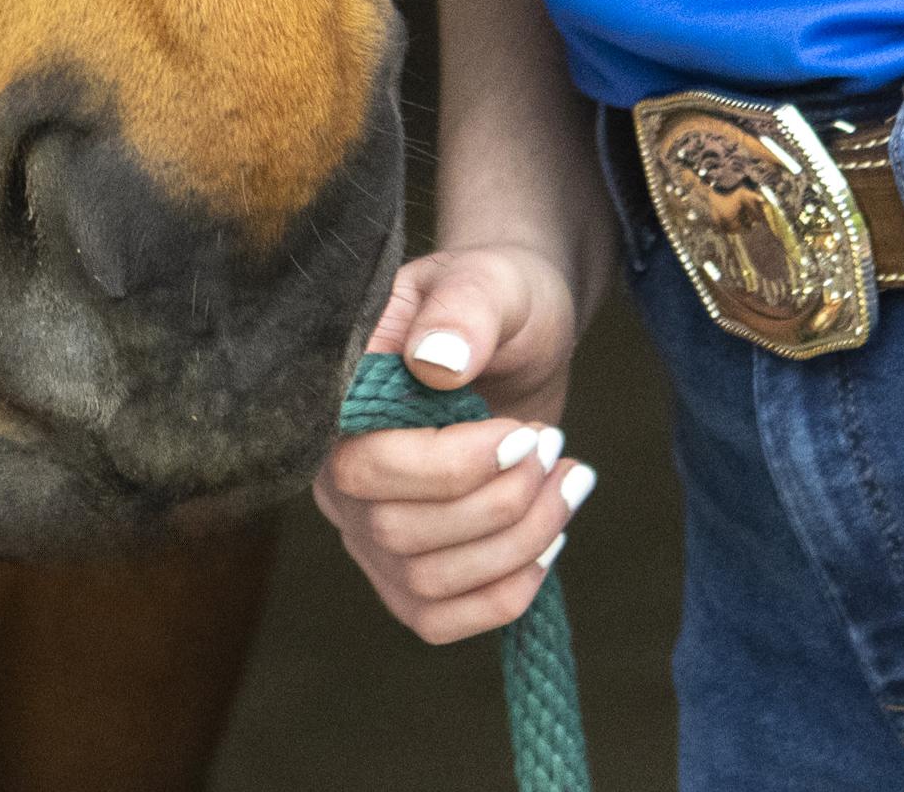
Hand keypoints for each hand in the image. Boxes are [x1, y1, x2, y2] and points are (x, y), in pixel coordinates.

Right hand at [309, 242, 594, 643]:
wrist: (520, 334)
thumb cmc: (496, 300)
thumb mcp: (490, 283)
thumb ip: (463, 310)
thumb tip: (435, 362)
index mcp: (336, 402)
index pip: (365, 467)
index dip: (449, 467)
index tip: (521, 431)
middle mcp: (337, 475)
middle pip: (398, 533)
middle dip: (499, 503)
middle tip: (553, 449)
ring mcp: (368, 529)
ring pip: (425, 582)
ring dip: (517, 544)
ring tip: (566, 482)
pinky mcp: (407, 569)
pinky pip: (436, 620)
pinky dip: (502, 597)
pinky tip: (549, 545)